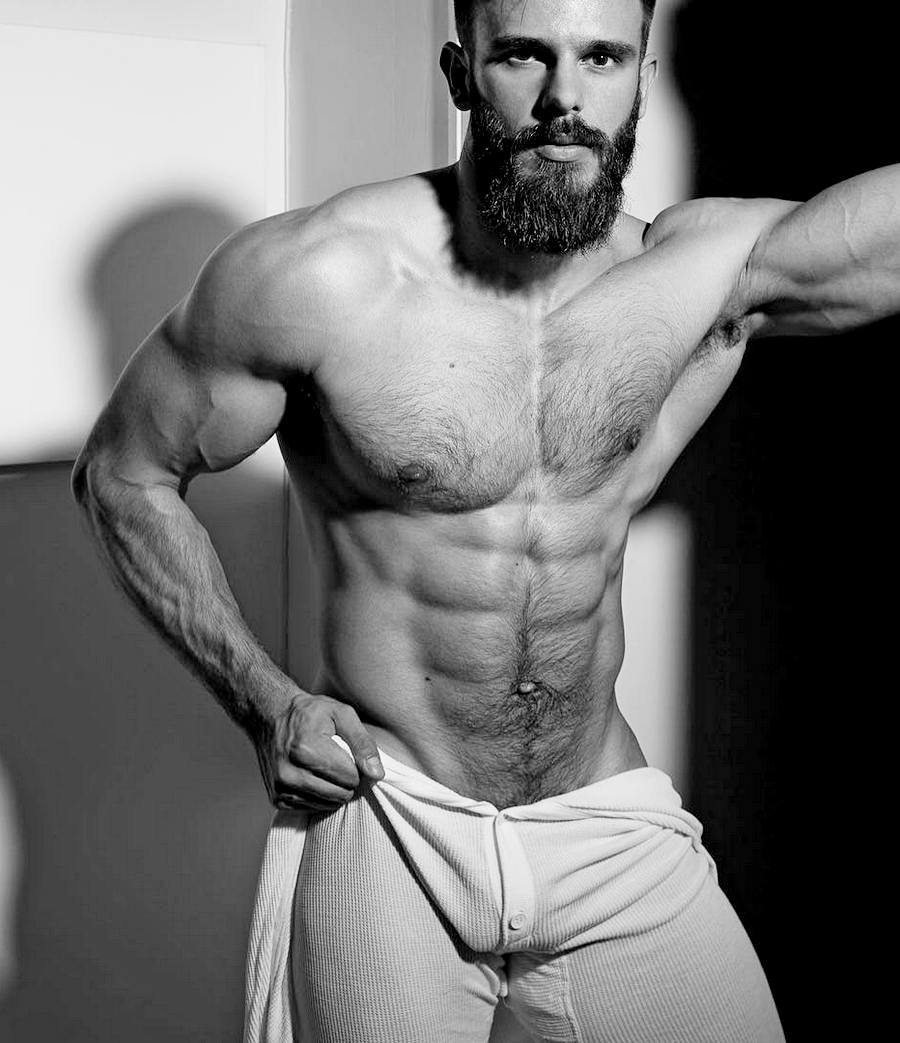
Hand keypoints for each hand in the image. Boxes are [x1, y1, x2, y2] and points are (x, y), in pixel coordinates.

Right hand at [253, 690, 384, 812]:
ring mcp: (281, 788)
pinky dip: (318, 795)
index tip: (347, 752)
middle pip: (340, 794)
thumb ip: (362, 743)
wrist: (270, 715)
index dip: (356, 766)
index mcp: (306, 749)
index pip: (350, 777)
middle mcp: (289, 772)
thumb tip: (377, 774)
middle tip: (337, 760)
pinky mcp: (276, 798)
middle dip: (346, 779)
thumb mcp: (341, 714)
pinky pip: (311, 808)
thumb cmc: (309, 713)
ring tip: (324, 767)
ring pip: (328, 804)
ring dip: (333, 789)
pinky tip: (313, 776)